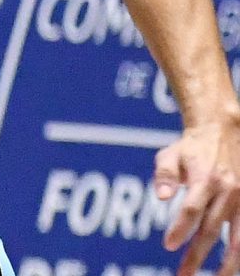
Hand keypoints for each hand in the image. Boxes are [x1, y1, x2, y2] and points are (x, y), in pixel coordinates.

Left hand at [155, 114, 239, 274]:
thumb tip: (160, 197)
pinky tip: (232, 267)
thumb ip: (165, 174)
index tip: (168, 245)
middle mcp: (226, 190)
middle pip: (210, 230)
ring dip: (227, 264)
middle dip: (196, 256)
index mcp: (204, 178)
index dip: (180, 228)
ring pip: (237, 240)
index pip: (192, 209)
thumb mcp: (172, 154)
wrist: (224, 131)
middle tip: (182, 275)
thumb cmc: (192, 147)